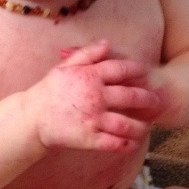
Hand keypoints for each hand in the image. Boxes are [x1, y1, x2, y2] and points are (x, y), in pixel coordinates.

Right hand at [31, 40, 162, 152]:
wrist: (31, 119)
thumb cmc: (48, 92)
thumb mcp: (65, 67)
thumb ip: (87, 54)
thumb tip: (107, 43)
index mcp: (90, 77)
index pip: (120, 69)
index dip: (137, 69)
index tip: (147, 71)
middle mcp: (95, 97)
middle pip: (130, 96)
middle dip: (147, 99)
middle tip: (156, 101)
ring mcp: (93, 119)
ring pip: (126, 123)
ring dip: (140, 126)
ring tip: (147, 128)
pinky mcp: (89, 138)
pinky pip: (113, 143)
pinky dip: (125, 145)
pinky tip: (132, 144)